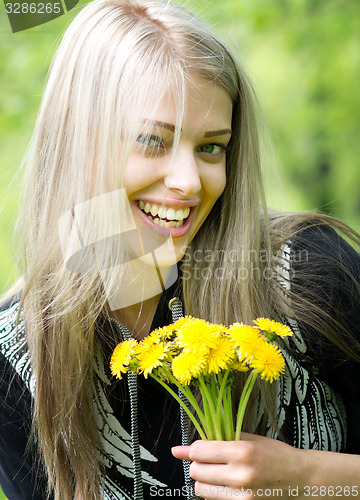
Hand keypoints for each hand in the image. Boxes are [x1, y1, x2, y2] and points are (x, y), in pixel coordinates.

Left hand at [171, 433, 306, 498]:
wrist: (301, 480)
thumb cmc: (277, 456)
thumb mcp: (250, 439)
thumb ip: (219, 440)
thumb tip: (186, 446)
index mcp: (242, 452)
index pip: (199, 451)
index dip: (193, 449)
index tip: (196, 449)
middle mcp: (240, 476)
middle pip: (196, 472)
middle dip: (198, 465)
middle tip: (211, 461)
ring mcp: (242, 498)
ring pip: (201, 491)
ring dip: (205, 482)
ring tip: (220, 475)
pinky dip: (215, 495)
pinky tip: (228, 487)